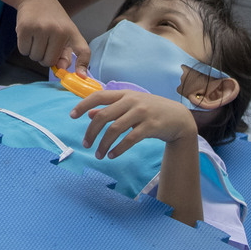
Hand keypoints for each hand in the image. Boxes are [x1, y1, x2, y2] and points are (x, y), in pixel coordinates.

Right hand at [15, 0, 89, 69]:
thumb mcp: (65, 31)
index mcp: (71, 32)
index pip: (82, 50)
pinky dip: (24, 47)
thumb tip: (62, 67)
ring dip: (33, 52)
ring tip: (36, 37)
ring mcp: (40, 29)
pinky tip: (28, 35)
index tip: (81, 76)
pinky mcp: (25, 28)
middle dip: (44, 57)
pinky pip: (23, 51)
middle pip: (48, 61)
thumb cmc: (52, 18)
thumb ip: (67, 52)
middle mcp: (57, 30)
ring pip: (35, 57)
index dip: (82, 65)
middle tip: (44, 43)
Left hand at [71, 88, 197, 158]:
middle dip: (91, 132)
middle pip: (104, 116)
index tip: (72, 116)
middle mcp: (131, 101)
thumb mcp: (130, 105)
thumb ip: (110, 108)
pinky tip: (112, 155)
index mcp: (124, 94)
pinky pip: (130, 139)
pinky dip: (118, 149)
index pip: (98, 96)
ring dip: (103, 144)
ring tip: (98, 155)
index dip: (83, 105)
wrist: (179, 117)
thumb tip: (89, 114)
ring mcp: (142, 113)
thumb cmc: (150, 110)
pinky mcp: (151, 126)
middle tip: (85, 144)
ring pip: (115, 129)